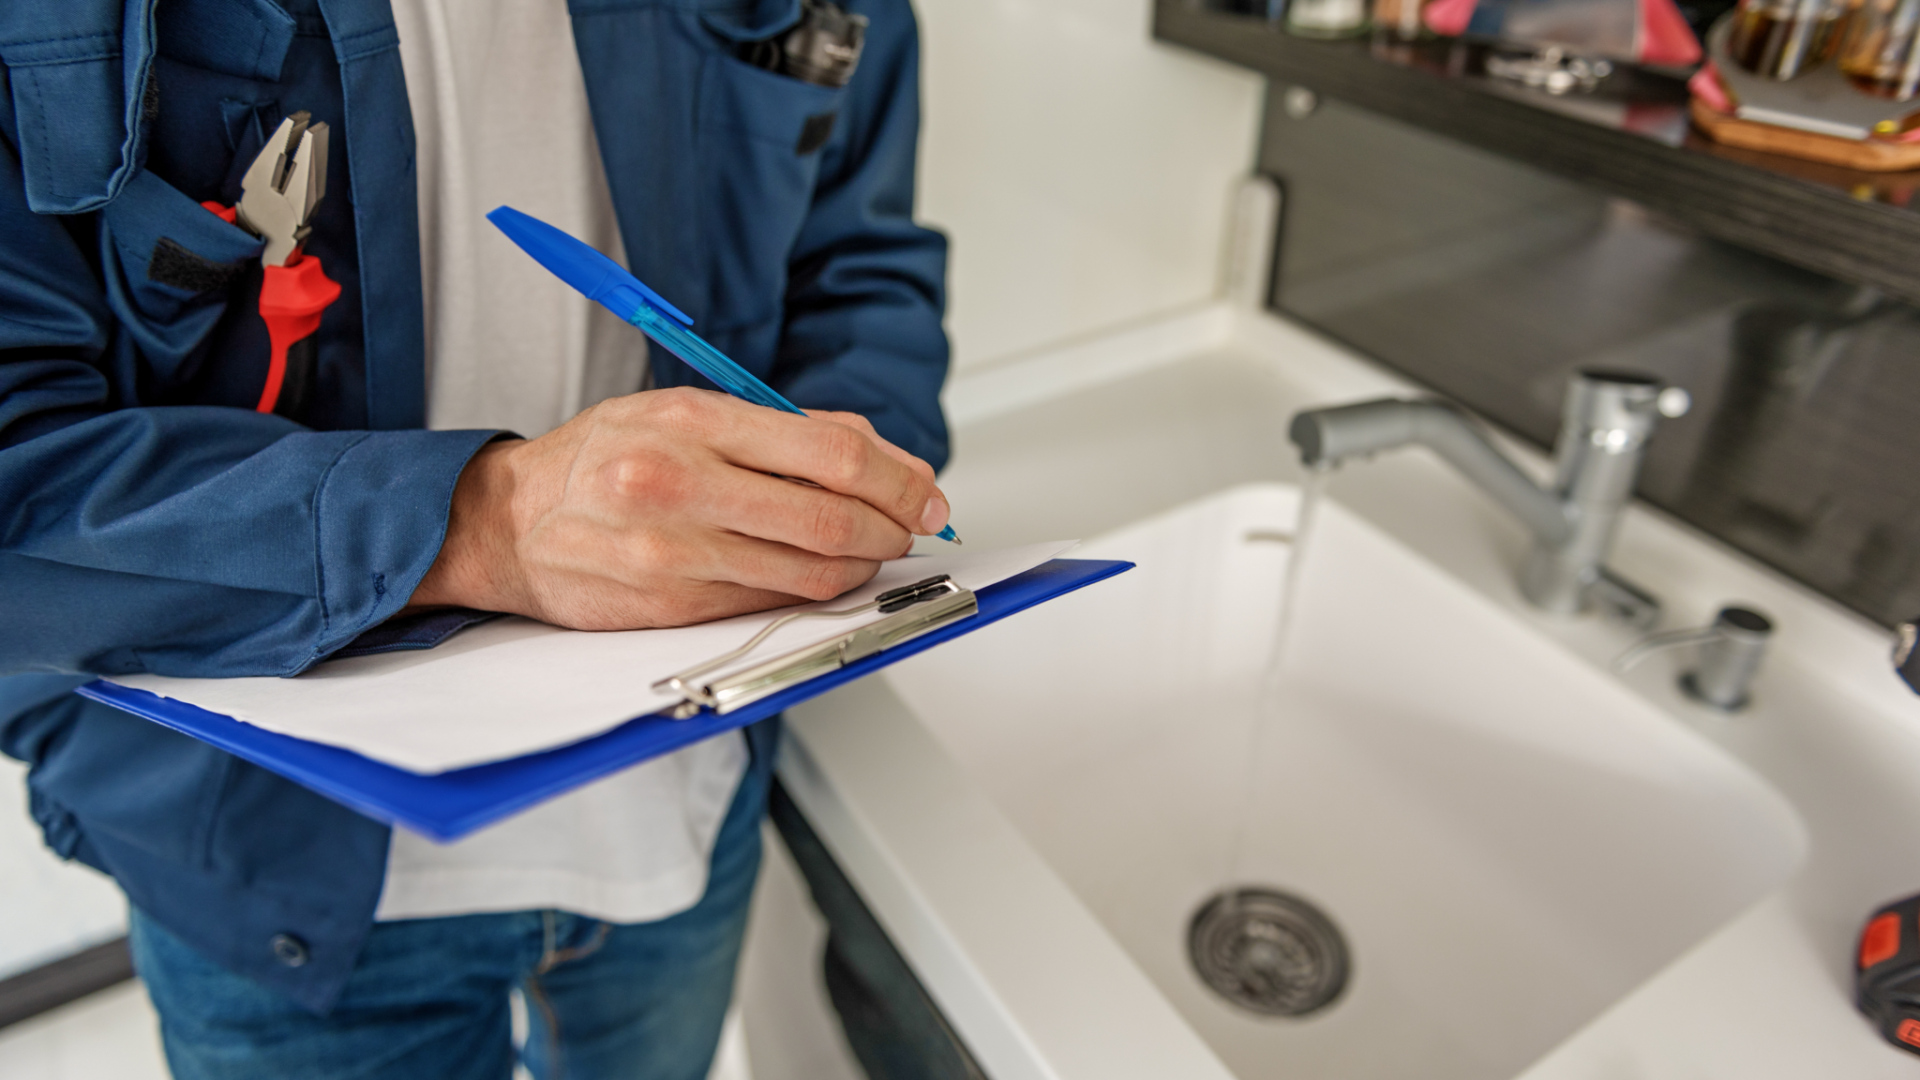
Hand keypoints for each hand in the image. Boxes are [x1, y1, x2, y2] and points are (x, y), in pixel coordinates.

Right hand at [407, 388, 951, 629]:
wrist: (507, 521)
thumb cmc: (603, 459)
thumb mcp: (688, 413)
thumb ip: (786, 431)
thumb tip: (884, 458)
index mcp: (694, 422)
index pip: (833, 454)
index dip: (898, 480)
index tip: (926, 495)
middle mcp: (682, 485)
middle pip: (831, 520)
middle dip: (891, 529)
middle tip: (910, 528)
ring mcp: (674, 554)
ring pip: (808, 574)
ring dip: (859, 568)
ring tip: (870, 553)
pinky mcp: (670, 607)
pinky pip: (768, 604)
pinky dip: (809, 592)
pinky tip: (817, 576)